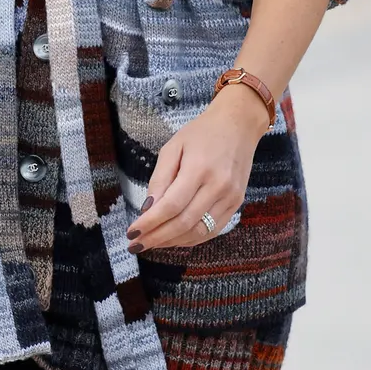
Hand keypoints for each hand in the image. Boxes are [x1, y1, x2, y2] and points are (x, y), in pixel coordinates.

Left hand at [126, 84, 267, 253]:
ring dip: (172, 242)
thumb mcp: (172, 147)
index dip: (149, 223)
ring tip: (152, 243)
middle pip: (183, 223)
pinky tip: (174, 239)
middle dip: (156, 238)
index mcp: (199, 169)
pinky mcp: (236, 203)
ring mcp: (230, 197)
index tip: (131, 233)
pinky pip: (212, 230)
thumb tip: (147, 209)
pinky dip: (191, 238)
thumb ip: (160, 179)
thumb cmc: (201, 133)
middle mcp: (218, 186)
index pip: (170, 206)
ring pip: (198, 232)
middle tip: (136, 244)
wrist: (238, 125)